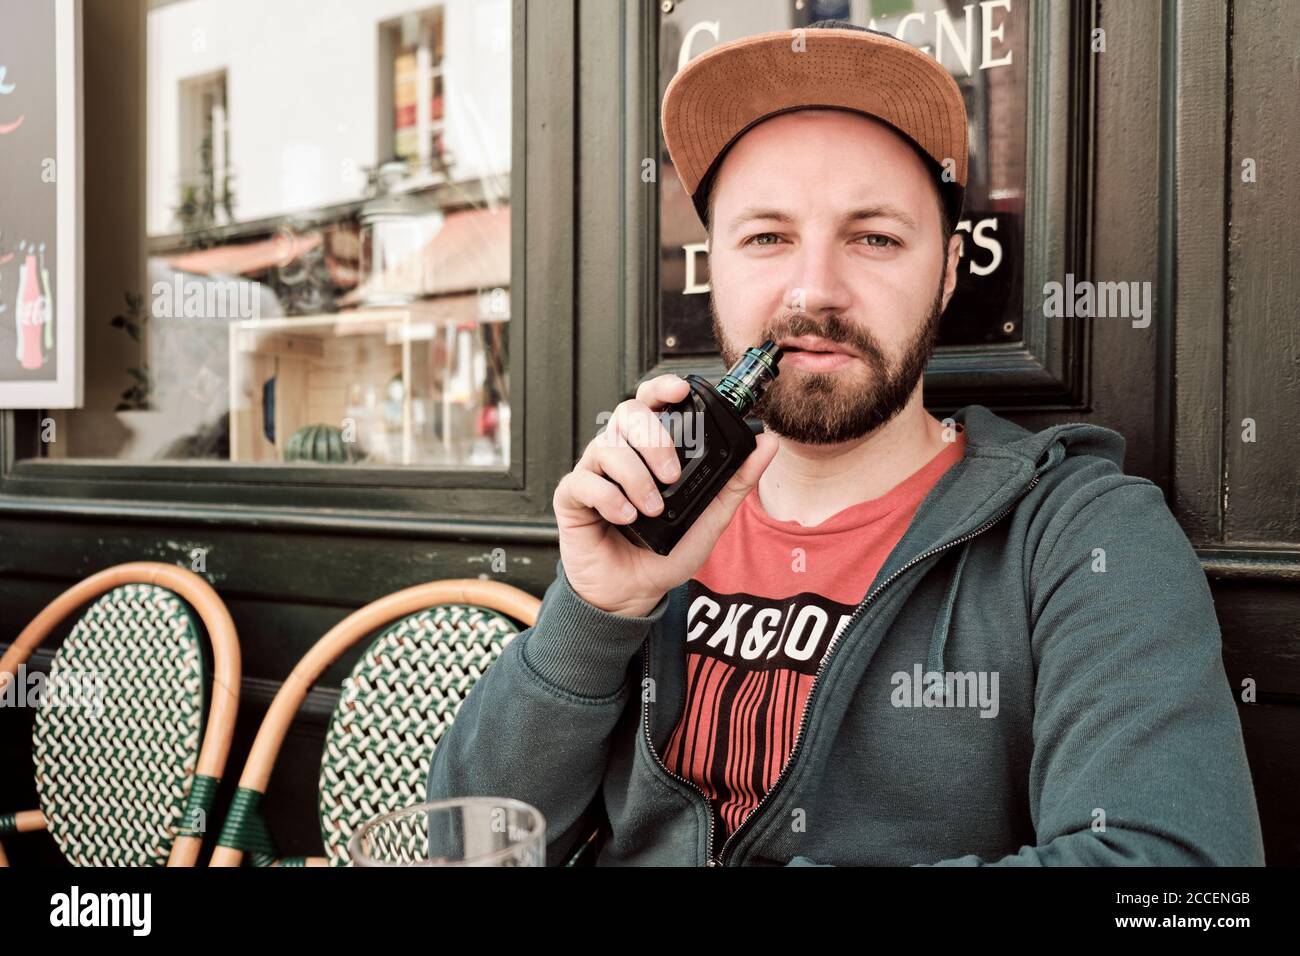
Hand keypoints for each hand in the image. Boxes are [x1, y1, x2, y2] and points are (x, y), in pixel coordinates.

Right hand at [553, 373, 778, 615]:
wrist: (634, 593)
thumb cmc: (665, 553)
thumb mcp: (710, 518)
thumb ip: (736, 482)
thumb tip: (767, 443)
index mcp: (650, 450)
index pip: (651, 402)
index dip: (662, 388)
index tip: (680, 389)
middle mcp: (621, 453)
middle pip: (627, 413)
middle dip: (653, 439)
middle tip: (672, 474)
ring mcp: (594, 472)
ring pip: (607, 446)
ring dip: (636, 477)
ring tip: (652, 508)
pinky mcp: (573, 497)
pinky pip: (585, 481)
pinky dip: (610, 498)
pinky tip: (626, 517)